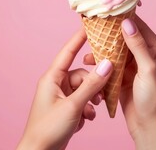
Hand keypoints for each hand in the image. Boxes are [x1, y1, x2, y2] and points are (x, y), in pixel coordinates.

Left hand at [17, 29, 113, 149]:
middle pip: (82, 75)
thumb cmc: (48, 129)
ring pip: (84, 89)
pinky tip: (86, 119)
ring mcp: (61, 97)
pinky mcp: (65, 108)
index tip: (90, 26)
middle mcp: (56, 85)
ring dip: (91, 99)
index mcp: (52, 78)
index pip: (68, 52)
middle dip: (93, 84)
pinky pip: (82, 101)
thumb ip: (91, 85)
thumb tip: (107, 64)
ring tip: (92, 111)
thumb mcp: (74, 106)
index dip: (79, 38)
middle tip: (104, 92)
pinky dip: (87, 109)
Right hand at [84, 15, 155, 148]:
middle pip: (127, 38)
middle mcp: (148, 56)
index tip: (110, 12)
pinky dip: (102, 60)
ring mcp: (135, 66)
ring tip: (90, 45)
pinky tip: (90, 60)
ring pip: (118, 50)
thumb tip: (128, 23)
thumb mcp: (148, 70)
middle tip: (95, 26)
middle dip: (112, 33)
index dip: (126, 19)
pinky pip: (112, 63)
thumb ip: (138, 46)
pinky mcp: (125, 75)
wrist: (146, 126)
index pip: (141, 29)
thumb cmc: (153, 100)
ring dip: (105, 48)